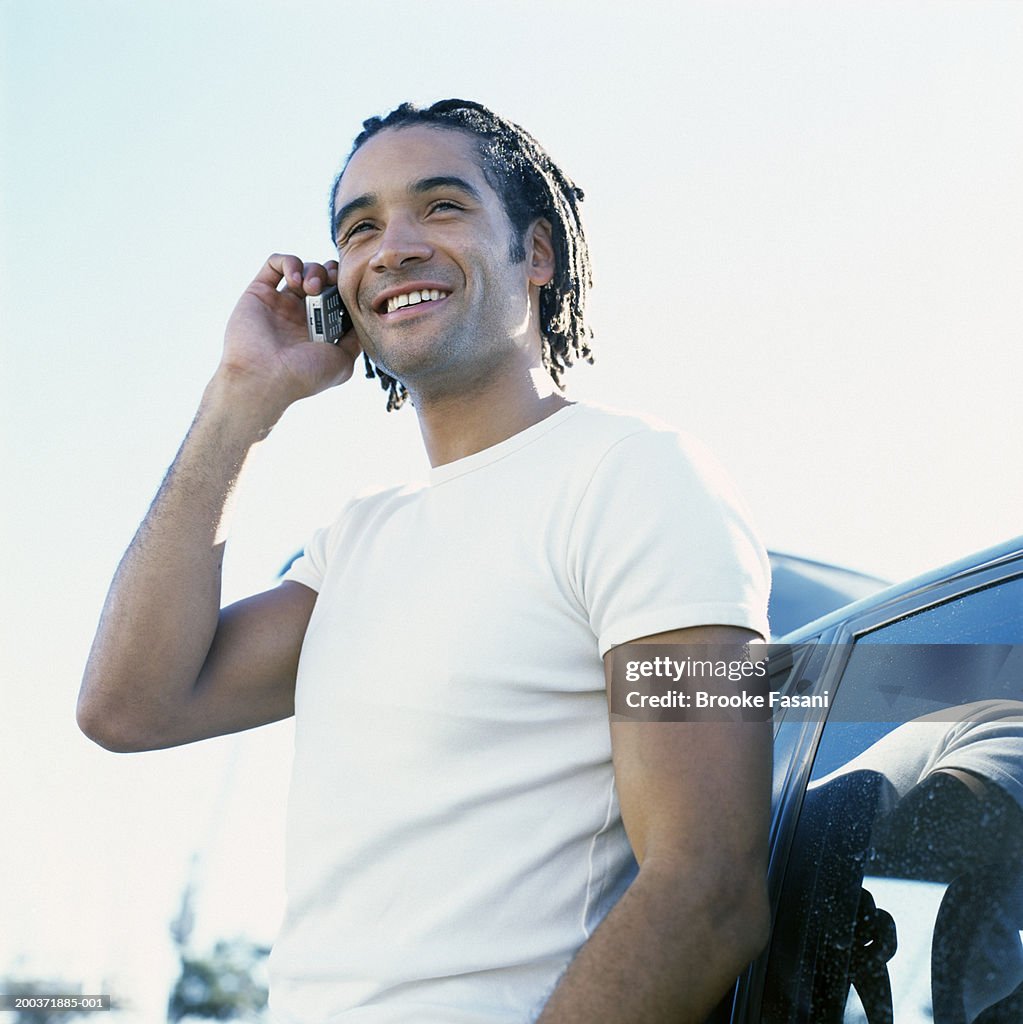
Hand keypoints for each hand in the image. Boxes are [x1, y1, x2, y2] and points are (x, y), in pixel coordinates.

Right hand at [220, 253, 361, 413]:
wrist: (265, 378)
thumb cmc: (304, 375)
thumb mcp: (343, 362)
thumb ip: (354, 339)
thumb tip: (363, 320)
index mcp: (320, 329)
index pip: (337, 297)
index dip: (346, 289)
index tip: (351, 291)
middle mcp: (300, 314)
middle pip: (323, 279)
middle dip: (332, 274)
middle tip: (333, 281)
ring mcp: (280, 303)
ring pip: (303, 268)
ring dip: (314, 271)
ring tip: (312, 288)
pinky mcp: (259, 292)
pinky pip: (275, 263)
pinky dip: (289, 262)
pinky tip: (295, 280)